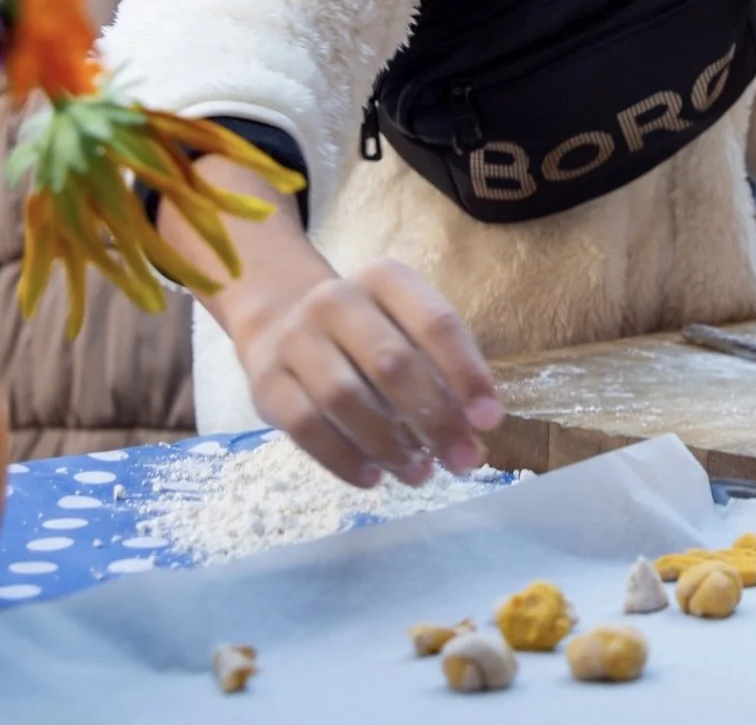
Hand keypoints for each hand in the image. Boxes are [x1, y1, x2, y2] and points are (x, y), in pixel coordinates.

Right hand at [166, 157, 504, 489]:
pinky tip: (373, 477)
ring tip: (420, 473)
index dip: (467, 372)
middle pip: (392, 362)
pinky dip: (343, 458)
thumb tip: (474, 430)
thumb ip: (439, 370)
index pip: (435, 322)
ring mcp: (295, 338)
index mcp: (385, 279)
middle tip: (463, 459)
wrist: (280, 322)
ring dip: (390, 444)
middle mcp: (336, 299)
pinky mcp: (266, 381)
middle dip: (434, 418)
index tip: (490, 419)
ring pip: (345, 398)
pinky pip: (306, 426)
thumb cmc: (365, 333)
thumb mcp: (404, 328)